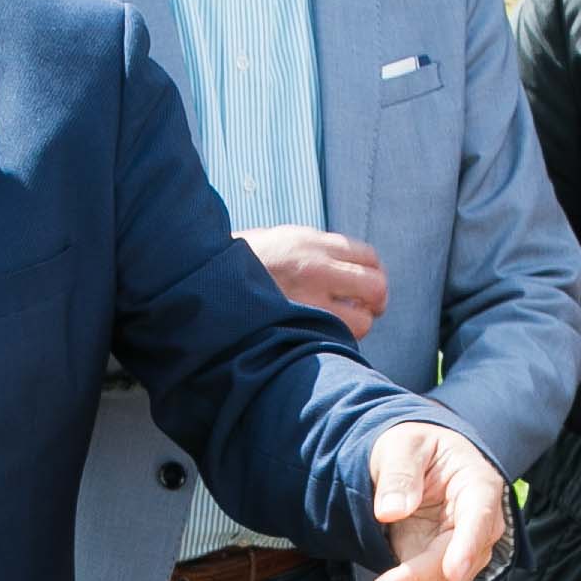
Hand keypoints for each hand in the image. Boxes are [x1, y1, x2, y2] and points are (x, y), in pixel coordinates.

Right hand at [242, 224, 389, 340]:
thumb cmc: (239, 263)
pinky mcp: (297, 327)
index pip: (369, 256)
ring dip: (357, 326)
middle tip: (368, 310)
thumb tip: (340, 261)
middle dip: (376, 301)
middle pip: (375, 286)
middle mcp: (315, 267)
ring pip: (362, 320)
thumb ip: (311, 247)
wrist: (204, 281)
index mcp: (311, 241)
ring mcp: (307, 301)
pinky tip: (320, 337)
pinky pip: (336, 340)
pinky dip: (336, 341)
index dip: (373, 273)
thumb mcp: (277, 239)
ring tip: (340, 326)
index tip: (365, 286)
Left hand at [360, 421, 508, 580]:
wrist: (419, 465)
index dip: (467, 547)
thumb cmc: (417, 449)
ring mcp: (458, 556)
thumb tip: (391, 510)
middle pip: (453, 565)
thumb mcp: (404, 446)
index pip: (479, 518)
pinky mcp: (435, 574)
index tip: (451, 570)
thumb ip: (401, 474)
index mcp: (477, 488)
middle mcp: (476, 529)